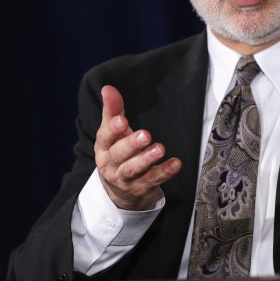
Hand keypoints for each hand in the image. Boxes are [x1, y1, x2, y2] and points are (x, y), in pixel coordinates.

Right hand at [94, 85, 180, 210]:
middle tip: (146, 135)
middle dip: (131, 144)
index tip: (122, 120)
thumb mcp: (113, 134)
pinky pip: (153, 180)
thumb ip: (112, 111)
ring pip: (133, 169)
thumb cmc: (117, 154)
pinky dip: (164, 172)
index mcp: (103, 148)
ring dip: (147, 159)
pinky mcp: (141, 188)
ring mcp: (125, 179)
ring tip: (160, 149)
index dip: (113, 129)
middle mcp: (111, 164)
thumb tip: (108, 88)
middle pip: (119, 154)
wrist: (119, 192)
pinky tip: (176, 163)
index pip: (105, 137)